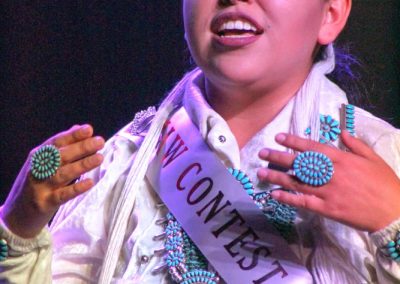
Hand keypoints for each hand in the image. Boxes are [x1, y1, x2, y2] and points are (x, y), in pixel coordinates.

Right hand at [1, 125, 103, 237]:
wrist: (16, 215)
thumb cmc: (37, 184)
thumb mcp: (45, 163)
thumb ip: (63, 147)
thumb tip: (79, 128)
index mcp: (38, 156)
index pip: (56, 142)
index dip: (72, 135)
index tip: (89, 129)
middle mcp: (37, 169)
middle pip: (60, 156)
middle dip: (81, 147)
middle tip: (100, 141)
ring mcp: (40, 187)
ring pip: (63, 173)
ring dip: (82, 164)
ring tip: (99, 158)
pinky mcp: (45, 203)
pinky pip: (62, 195)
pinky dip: (76, 188)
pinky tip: (90, 182)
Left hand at [257, 130, 399, 232]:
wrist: (395, 212)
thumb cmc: (385, 184)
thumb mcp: (373, 159)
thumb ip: (356, 144)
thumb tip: (341, 132)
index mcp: (342, 159)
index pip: (312, 147)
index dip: (294, 142)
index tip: (278, 137)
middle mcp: (331, 173)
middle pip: (300, 163)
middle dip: (279, 157)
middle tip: (262, 153)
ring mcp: (328, 192)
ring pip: (298, 182)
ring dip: (277, 177)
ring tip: (260, 173)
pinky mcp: (327, 209)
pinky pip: (304, 202)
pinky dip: (288, 198)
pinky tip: (274, 194)